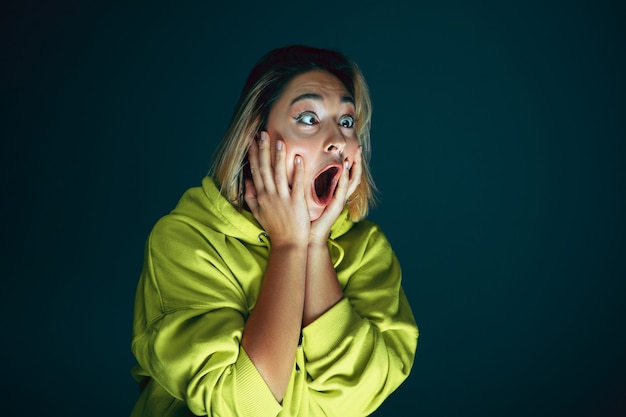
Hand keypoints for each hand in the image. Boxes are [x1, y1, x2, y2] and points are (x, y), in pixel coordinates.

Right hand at [244, 131, 310, 246]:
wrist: (288, 245)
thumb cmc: (275, 229)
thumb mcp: (258, 213)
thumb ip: (252, 197)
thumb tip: (247, 182)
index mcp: (261, 196)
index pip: (256, 171)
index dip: (254, 155)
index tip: (252, 141)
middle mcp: (270, 195)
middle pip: (266, 168)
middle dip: (264, 150)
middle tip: (263, 133)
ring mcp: (283, 198)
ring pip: (280, 173)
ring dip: (279, 156)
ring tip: (280, 141)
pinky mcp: (297, 203)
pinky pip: (297, 184)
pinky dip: (297, 171)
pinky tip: (298, 158)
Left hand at [309, 146, 362, 243]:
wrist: (308, 236)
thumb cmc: (305, 218)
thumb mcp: (306, 196)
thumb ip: (306, 182)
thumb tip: (297, 166)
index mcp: (333, 192)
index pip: (346, 173)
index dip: (349, 160)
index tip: (349, 146)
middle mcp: (339, 195)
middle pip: (354, 175)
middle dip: (357, 161)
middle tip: (358, 146)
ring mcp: (339, 201)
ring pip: (352, 181)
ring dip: (354, 167)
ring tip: (354, 154)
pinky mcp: (336, 206)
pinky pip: (342, 189)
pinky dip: (344, 178)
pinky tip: (345, 168)